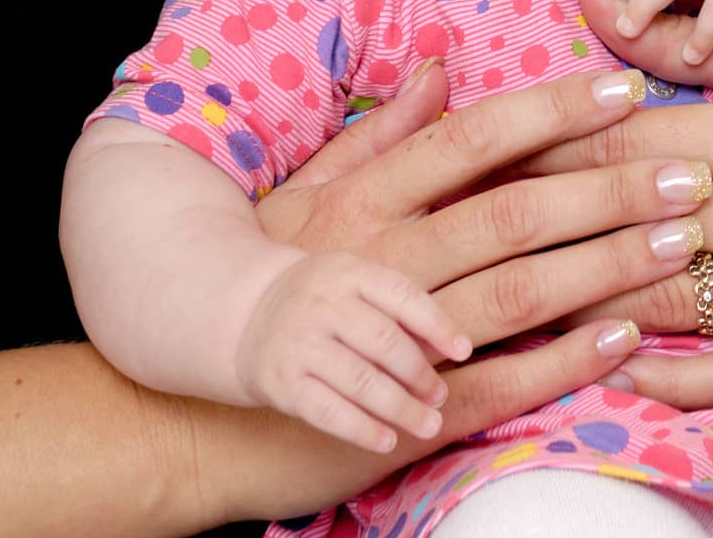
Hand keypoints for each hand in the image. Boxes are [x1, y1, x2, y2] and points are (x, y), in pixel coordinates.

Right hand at [236, 250, 469, 451]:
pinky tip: (388, 440)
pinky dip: (363, 429)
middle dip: (419, 374)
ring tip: (428, 424)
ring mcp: (299, 342)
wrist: (247, 315)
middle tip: (440, 396)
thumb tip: (453, 344)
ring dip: (401, 407)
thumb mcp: (353, 283)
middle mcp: (322, 303)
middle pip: (383, 341)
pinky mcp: (281, 382)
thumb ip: (397, 306)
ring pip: (360, 381)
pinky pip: (329, 411)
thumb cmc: (322, 302)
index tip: (465, 351)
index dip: (437, 324)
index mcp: (348, 271)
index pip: (401, 295)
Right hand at [250, 62, 712, 474]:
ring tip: (680, 242)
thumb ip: (382, 130)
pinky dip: (567, 359)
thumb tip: (440, 65)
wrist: (214, 399)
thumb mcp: (313, 191)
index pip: (473, 139)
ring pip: (519, 291)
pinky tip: (627, 335)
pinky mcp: (415, 409)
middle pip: (513, 211)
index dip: (552, 111)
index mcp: (368, 196)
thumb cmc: (274, 274)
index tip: (623, 88)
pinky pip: (503, 381)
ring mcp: (401, 336)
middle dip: (609, 189)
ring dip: (607, 265)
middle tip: (689, 173)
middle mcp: (387, 257)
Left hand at [517, 0, 712, 408]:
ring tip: (518, 304)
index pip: (623, 144)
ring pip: (672, 298)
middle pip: (632, 223)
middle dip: (545, 226)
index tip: (483, 157)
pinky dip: (679, 379)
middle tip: (473, 235)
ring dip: (589, 303)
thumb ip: (696, 46)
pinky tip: (624, 376)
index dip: (544, 149)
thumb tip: (604, 18)